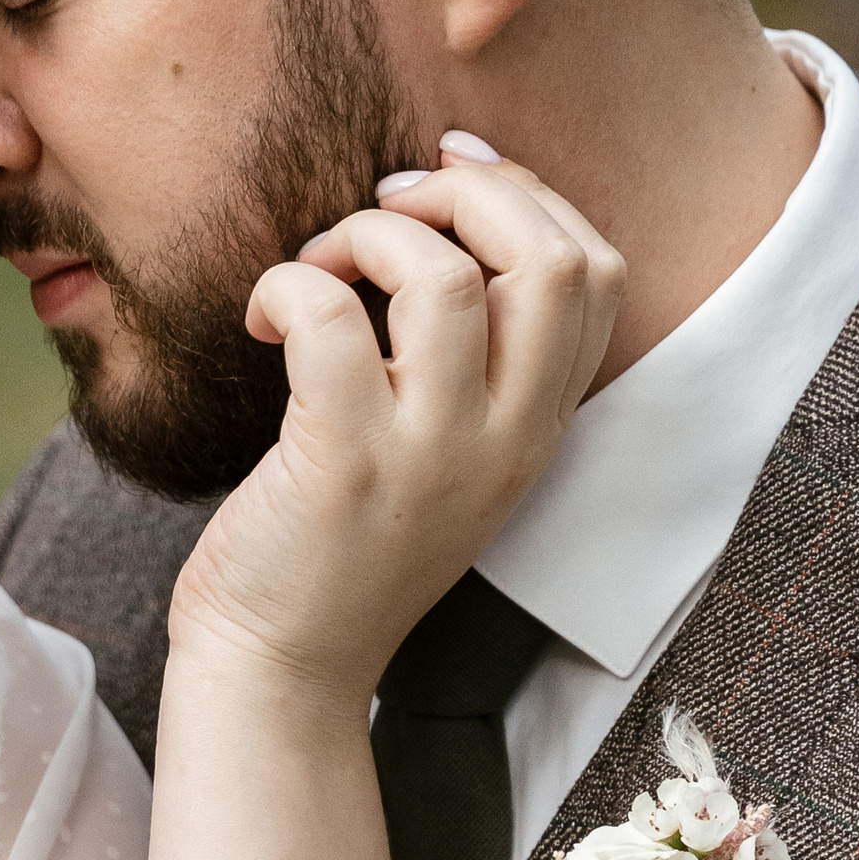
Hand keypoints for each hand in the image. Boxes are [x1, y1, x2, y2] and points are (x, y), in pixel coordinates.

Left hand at [167, 159, 623, 711]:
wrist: (282, 669)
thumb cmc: (342, 543)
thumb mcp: (443, 448)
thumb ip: (467, 355)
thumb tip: (435, 206)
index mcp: (537, 426)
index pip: (596, 272)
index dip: (526, 198)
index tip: (442, 191)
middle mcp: (504, 439)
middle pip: (552, 259)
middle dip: (466, 194)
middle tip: (385, 214)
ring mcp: (431, 455)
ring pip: (446, 279)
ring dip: (369, 235)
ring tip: (317, 269)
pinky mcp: (344, 465)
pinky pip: (329, 323)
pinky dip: (287, 287)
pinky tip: (262, 317)